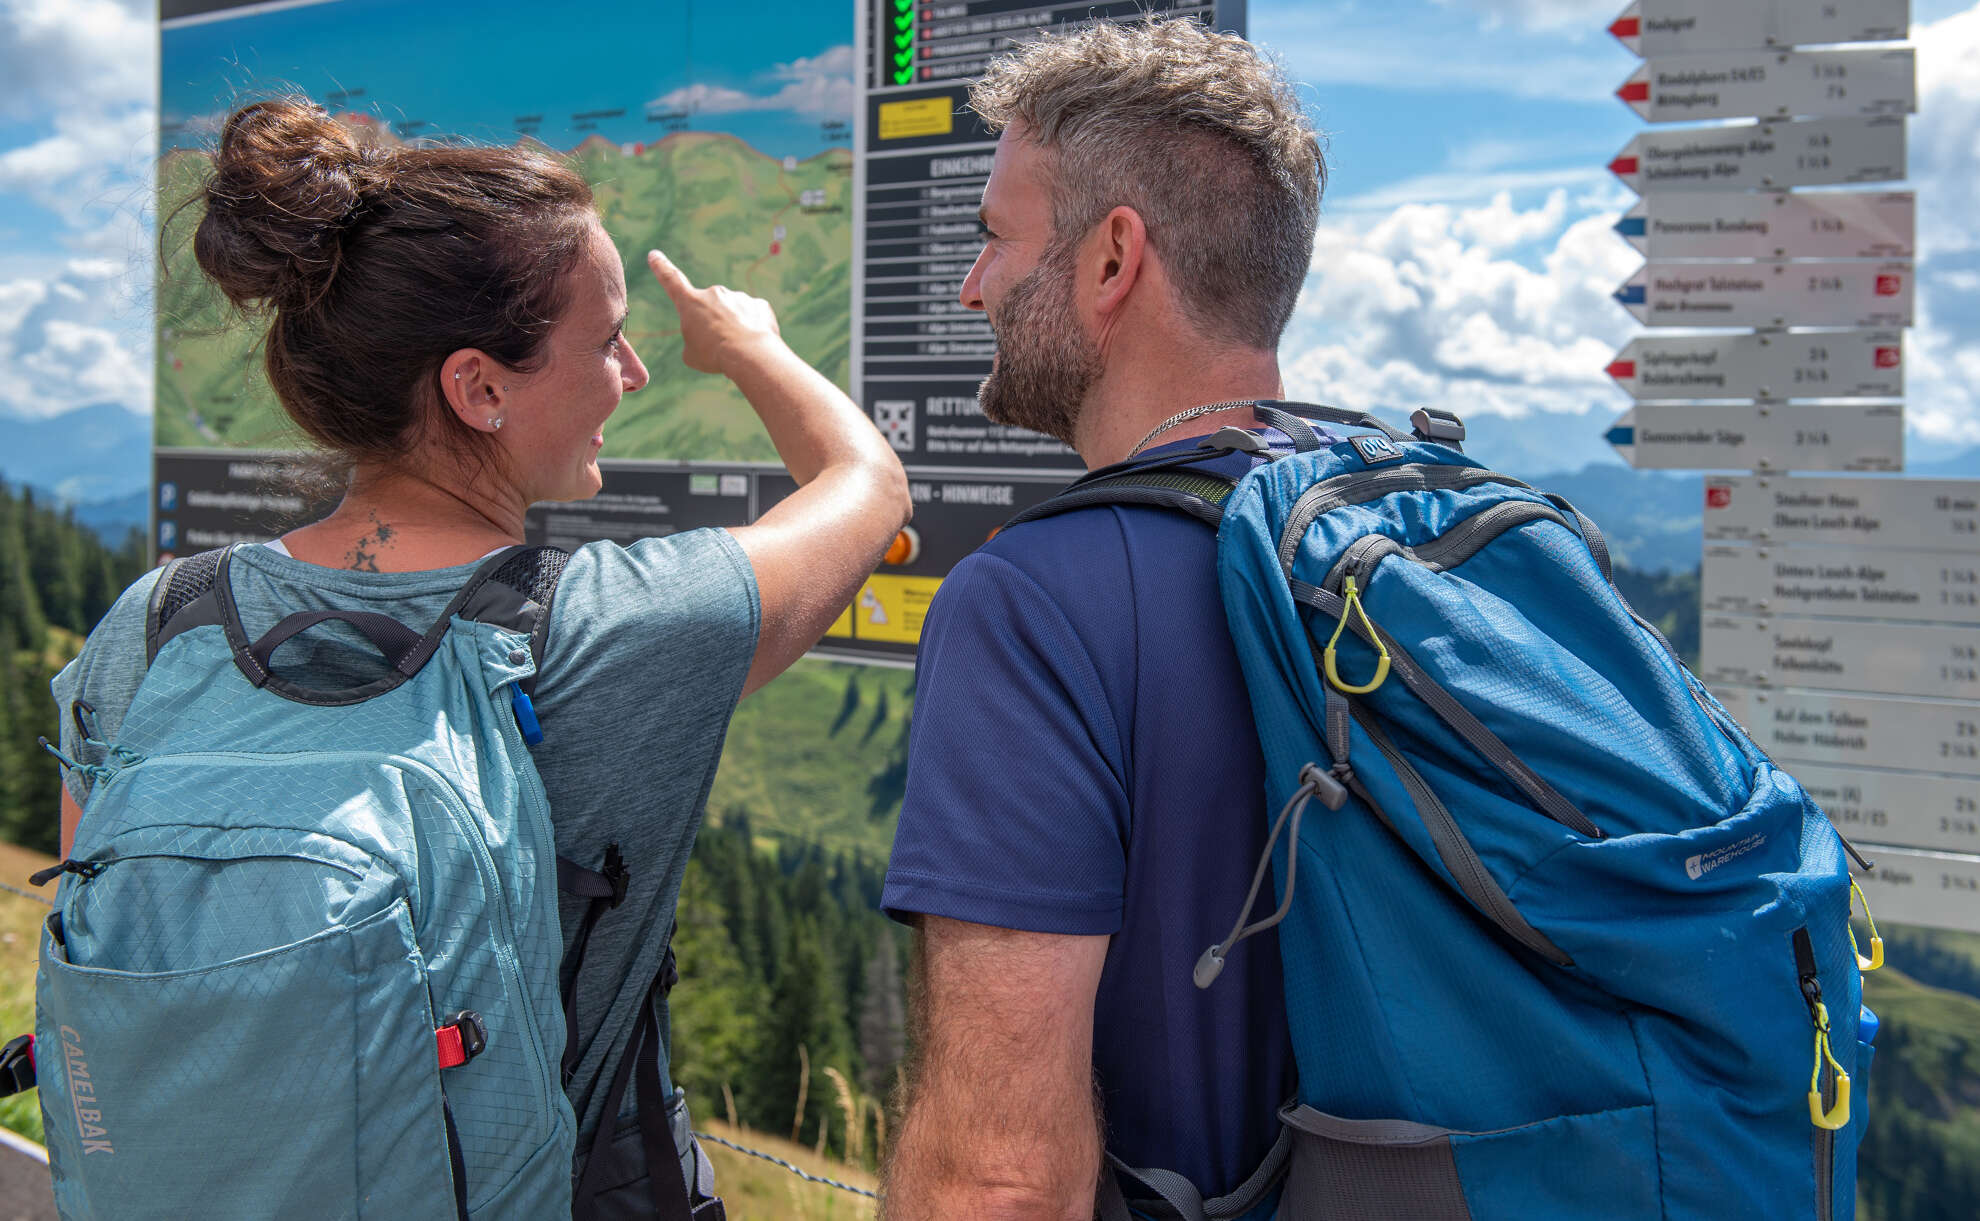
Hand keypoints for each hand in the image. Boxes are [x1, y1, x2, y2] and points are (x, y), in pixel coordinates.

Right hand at [647, 248, 781, 375]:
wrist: (749, 353)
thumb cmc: (714, 356)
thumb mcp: (692, 355)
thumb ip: (696, 340)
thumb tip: (708, 336)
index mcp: (690, 303)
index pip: (671, 280)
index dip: (661, 267)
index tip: (654, 254)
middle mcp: (714, 294)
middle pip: (710, 310)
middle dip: (714, 326)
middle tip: (719, 346)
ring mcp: (738, 297)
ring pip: (734, 315)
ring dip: (734, 329)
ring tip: (738, 348)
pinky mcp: (759, 305)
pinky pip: (753, 318)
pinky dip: (753, 330)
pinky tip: (754, 343)